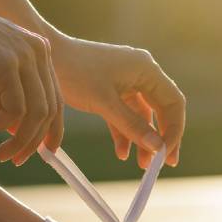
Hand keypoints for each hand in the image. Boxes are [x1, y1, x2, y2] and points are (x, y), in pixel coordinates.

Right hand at [0, 0, 62, 164]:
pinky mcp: (8, 64)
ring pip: (36, 114)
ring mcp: (26, 57)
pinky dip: (3, 124)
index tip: (45, 152)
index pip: (56, 98)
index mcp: (39, 52)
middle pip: (49, 110)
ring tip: (1, 153)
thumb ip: (5, 100)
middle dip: (34, 142)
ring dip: (20, 141)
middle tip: (15, 159)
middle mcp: (39, 53)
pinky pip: (16, 109)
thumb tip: (14, 132)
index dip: (53, 129)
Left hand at [49, 35, 185, 167]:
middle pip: (163, 109)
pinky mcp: (112, 89)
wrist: (46, 57)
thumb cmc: (75, 73)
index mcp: (146, 69)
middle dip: (161, 137)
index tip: (167, 154)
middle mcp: (141, 73)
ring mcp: (127, 81)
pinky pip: (126, 114)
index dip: (174, 130)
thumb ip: (132, 126)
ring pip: (144, 115)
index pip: (173, 102)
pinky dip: (125, 132)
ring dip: (143, 138)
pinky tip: (121, 153)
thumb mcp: (105, 103)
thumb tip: (157, 148)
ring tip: (141, 164)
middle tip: (161, 164)